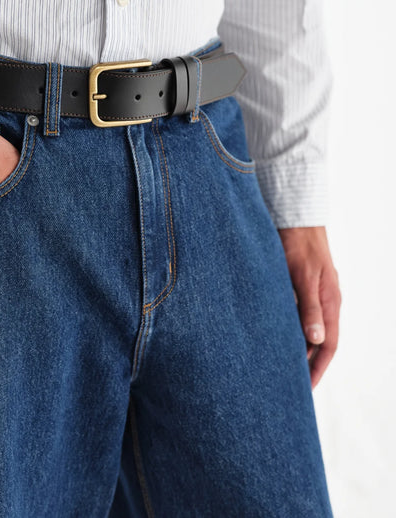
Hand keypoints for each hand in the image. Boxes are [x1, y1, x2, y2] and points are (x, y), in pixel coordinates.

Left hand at [277, 226, 340, 389]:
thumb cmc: (299, 244)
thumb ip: (308, 308)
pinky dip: (290, 330)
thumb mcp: (303, 277)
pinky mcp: (300, 286)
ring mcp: (314, 294)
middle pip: (319, 342)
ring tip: (280, 367)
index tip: (305, 389)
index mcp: (330, 302)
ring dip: (298, 348)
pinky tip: (274, 336)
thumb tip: (315, 340)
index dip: (317, 369)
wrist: (296, 217)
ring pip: (308, 329)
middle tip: (290, 385)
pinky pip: (297, 315)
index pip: (328, 346)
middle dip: (308, 365)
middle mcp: (325, 302)